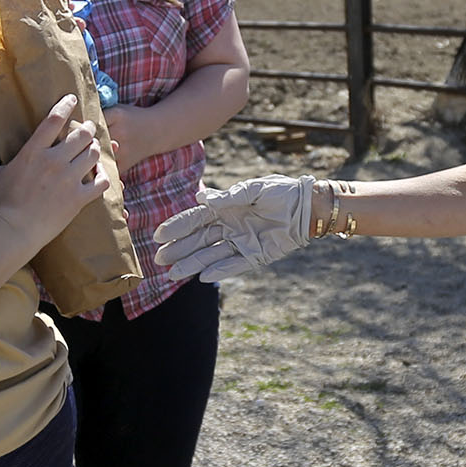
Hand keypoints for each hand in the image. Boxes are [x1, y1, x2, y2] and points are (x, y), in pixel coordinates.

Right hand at [0, 94, 107, 253]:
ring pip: (94, 154)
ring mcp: (69, 180)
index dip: (66, 105)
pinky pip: (101, 181)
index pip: (55, 119)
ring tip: (93, 148)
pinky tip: (100, 173)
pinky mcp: (79, 198)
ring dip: (95, 148)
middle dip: (87, 128)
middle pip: (82, 134)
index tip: (72, 99)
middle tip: (88, 127)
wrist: (12, 232)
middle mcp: (54, 162)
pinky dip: (104, 175)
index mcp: (33, 152)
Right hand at [150, 174, 314, 281]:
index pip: (195, 219)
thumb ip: (230, 195)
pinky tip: (203, 277)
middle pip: (198, 240)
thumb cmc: (281, 192)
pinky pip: (234, 265)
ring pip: (211, 255)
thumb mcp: (255, 189)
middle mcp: (228, 227)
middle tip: (159, 259)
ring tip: (172, 274)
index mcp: (225, 209)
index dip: (177, 227)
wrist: (306, 207)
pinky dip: (220, 270)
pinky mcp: (255, 255)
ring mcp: (240, 242)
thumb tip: (201, 198)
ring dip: (192, 264)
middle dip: (178, 249)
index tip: (159, 236)